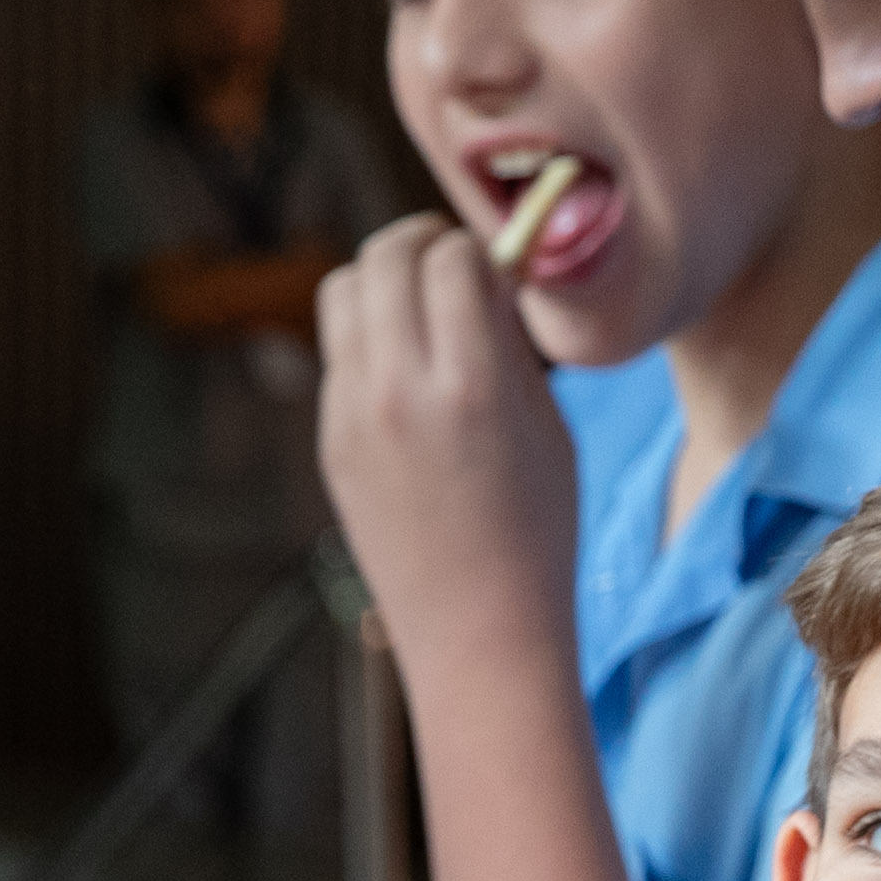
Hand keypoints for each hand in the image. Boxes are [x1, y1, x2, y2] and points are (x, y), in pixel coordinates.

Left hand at [312, 216, 583, 662]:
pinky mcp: (330, 439)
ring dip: (384, 279)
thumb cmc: (538, 535)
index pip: (453, 258)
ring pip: (344, 287)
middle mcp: (400, 389)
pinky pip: (338, 350)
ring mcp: (353, 414)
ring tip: (420, 305)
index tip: (498, 271)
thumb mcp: (550, 428)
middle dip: (424, 244)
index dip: (479, 252)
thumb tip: (484, 280)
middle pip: (387, 255)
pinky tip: (406, 367)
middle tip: (453, 265)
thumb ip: (509, 346)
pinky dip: (368, 335)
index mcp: (472, 385)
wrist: (480, 636)